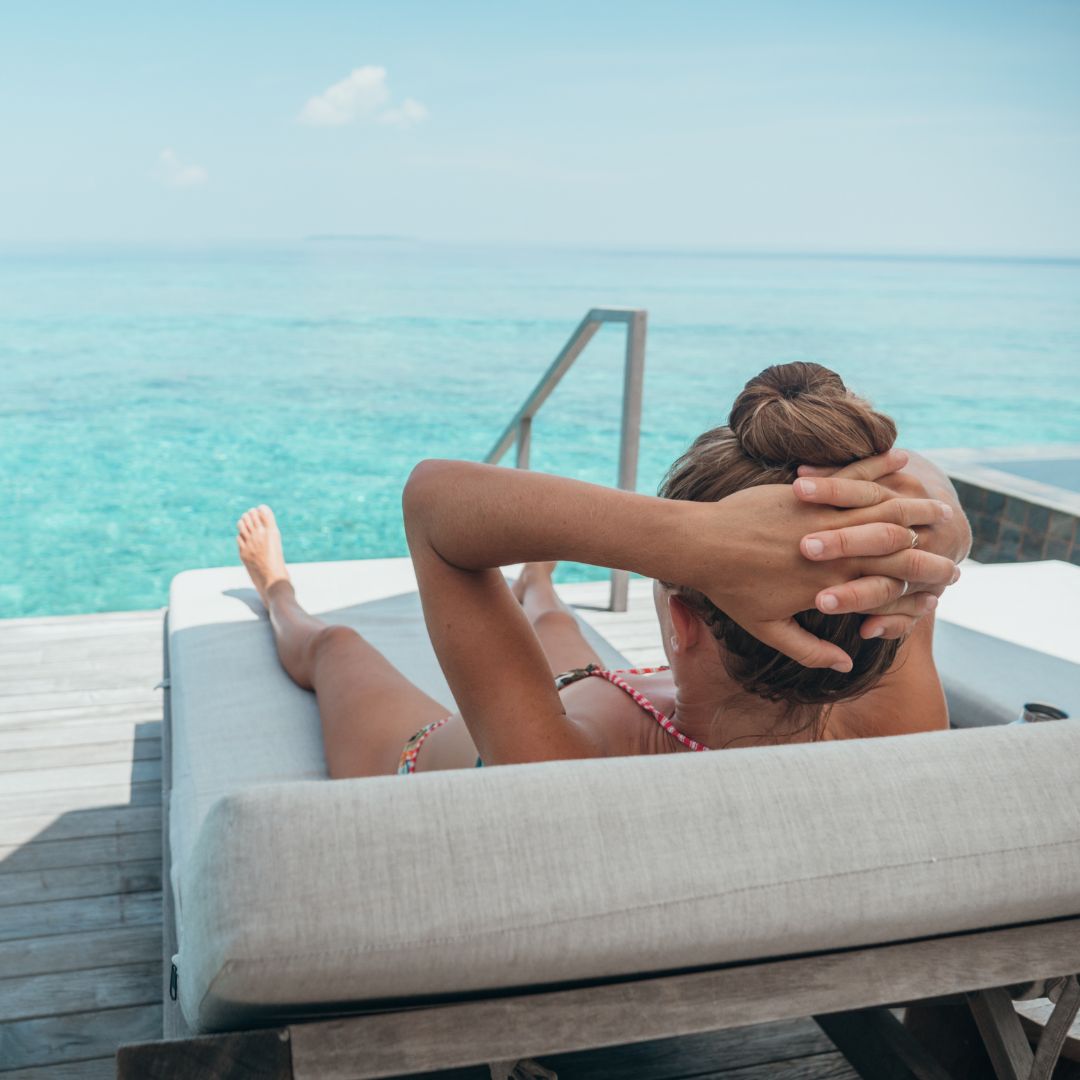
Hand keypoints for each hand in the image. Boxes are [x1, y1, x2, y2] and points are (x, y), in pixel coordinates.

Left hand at [691, 473, 956, 671]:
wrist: (699, 544)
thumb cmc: (730, 589)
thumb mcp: (767, 629)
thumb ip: (810, 649)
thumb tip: (846, 662)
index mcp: (831, 582)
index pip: (892, 580)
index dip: (924, 579)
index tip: (950, 579)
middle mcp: (835, 548)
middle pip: (898, 542)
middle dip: (932, 543)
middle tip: (957, 546)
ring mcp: (823, 516)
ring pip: (882, 507)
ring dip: (914, 503)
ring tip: (938, 502)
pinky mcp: (807, 490)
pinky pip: (852, 476)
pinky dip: (879, 467)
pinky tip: (901, 460)